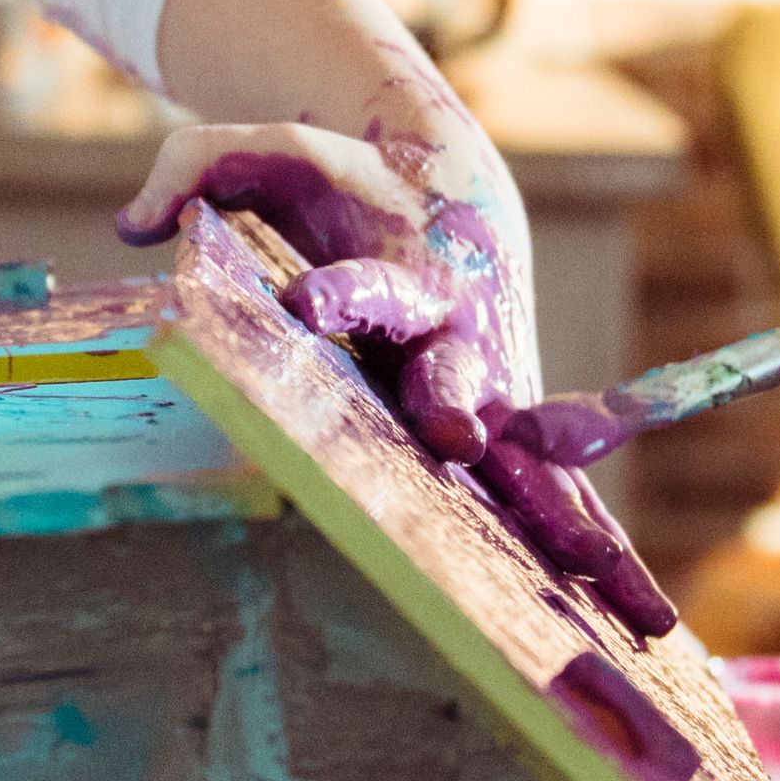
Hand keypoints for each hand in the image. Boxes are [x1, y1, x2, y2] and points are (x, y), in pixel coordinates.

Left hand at [126, 111, 678, 637]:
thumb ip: (203, 168)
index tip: (310, 302)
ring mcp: (496, 396)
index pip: (366, 282)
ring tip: (606, 574)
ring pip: (538, 462)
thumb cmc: (350, 190)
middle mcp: (457, 340)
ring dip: (570, 514)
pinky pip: (564, 502)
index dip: (343, 291)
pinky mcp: (516, 440)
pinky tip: (644, 624)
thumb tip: (135, 221)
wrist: (455, 204)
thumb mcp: (274, 156)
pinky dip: (601, 554)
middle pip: (458, 370)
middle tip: (451, 425)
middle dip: (454, 396)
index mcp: (400, 272)